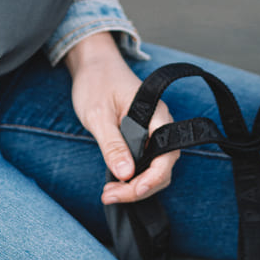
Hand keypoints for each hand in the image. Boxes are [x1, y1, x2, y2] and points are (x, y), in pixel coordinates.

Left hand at [65, 32, 178, 204]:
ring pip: (154, 167)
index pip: (166, 154)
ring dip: (135, 185)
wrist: (93, 64)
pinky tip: (115, 182)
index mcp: (156, 113)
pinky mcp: (142, 136)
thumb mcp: (98, 114)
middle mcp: (160, 123)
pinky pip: (145, 162)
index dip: (152, 178)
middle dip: (140, 187)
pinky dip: (132, 176)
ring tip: (109, 192)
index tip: (130, 190)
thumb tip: (126, 174)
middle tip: (110, 195)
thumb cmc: (96, 82)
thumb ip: (112, 144)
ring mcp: (152, 131)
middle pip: (162, 166)